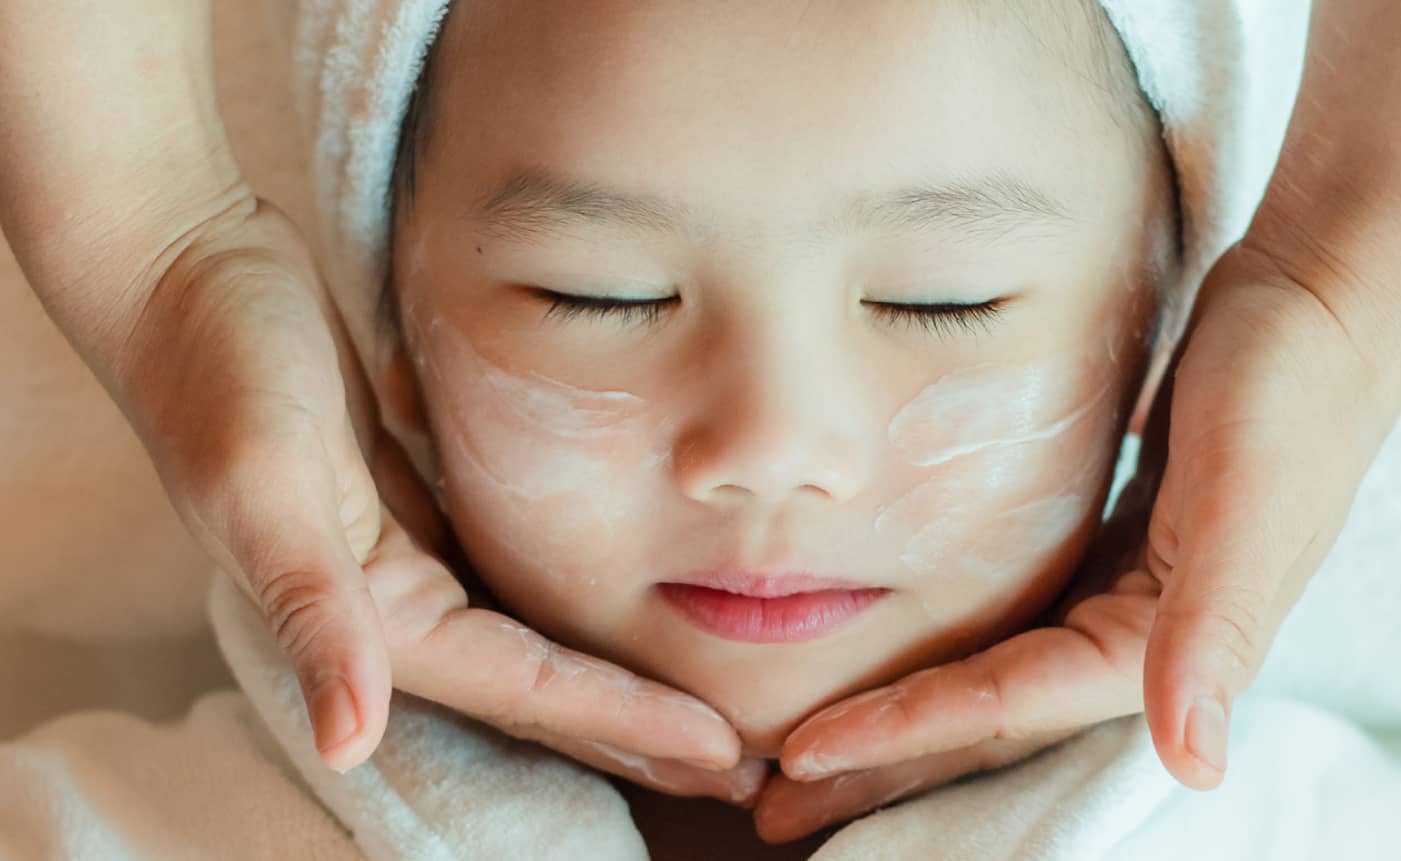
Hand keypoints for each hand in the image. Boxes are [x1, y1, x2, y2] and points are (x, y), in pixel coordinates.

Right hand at [88, 197, 754, 797]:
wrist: (182, 272)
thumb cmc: (218, 369)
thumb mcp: (261, 485)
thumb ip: (311, 611)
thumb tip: (348, 739)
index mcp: (379, 613)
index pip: (528, 688)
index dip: (626, 721)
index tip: (721, 744)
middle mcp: (400, 604)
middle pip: (544, 690)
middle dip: (640, 732)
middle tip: (743, 762)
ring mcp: (413, 557)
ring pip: (538, 641)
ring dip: (618, 683)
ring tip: (704, 710)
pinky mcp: (420, 507)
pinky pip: (519, 578)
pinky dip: (578, 607)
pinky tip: (631, 609)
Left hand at [755, 242, 1387, 841]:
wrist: (1327, 300)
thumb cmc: (1292, 390)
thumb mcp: (1253, 502)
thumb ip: (1217, 630)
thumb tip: (1196, 764)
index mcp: (1161, 646)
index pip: (1004, 705)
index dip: (903, 733)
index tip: (803, 754)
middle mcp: (1139, 639)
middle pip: (986, 719)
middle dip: (885, 765)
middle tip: (775, 797)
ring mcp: (1124, 596)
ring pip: (989, 675)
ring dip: (905, 715)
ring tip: (813, 746)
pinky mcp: (1114, 550)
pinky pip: (1011, 619)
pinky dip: (948, 648)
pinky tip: (895, 649)